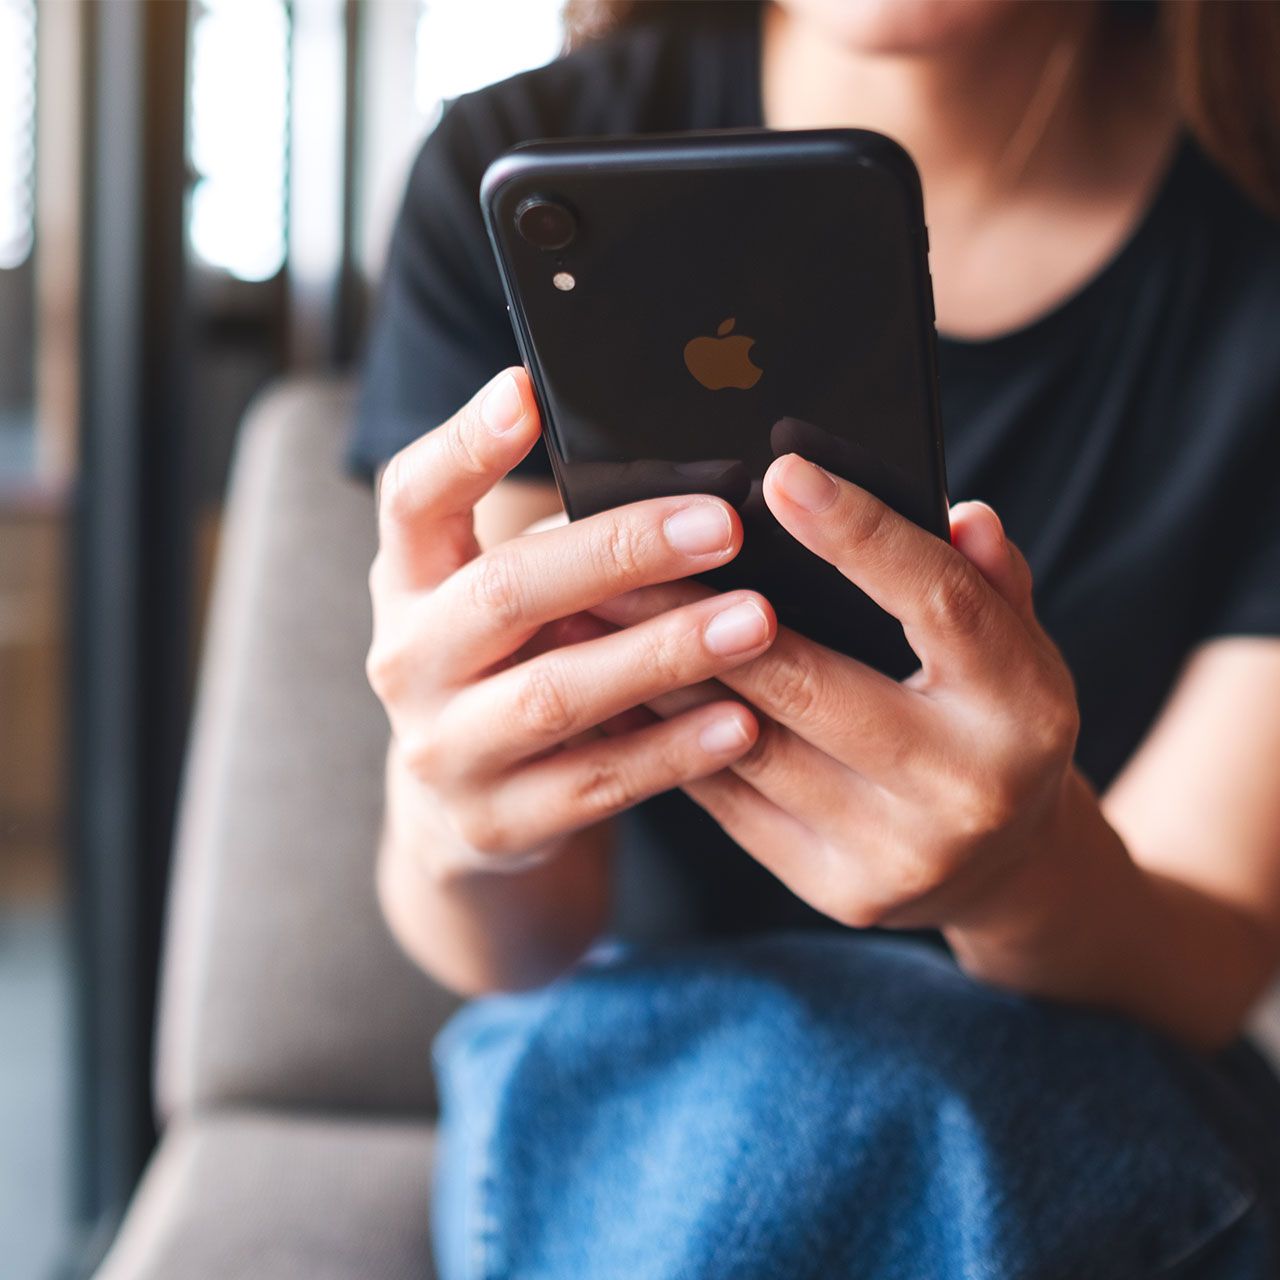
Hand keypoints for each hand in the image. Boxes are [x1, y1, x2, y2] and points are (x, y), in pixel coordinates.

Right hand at [366, 368, 782, 880]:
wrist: (462, 810)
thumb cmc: (509, 666)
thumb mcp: (505, 598)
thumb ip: (561, 548)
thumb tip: (695, 480)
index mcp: (407, 581)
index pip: (413, 498)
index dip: (465, 445)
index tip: (526, 391)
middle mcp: (407, 659)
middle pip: (502, 591)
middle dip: (617, 553)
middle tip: (722, 524)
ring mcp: (443, 750)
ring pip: (555, 695)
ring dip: (662, 654)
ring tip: (755, 622)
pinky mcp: (494, 824)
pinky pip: (595, 785)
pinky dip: (673, 751)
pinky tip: (743, 723)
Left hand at [593, 453, 1084, 938]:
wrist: (1000, 867)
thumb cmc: (991, 724)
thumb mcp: (1015, 648)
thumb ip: (986, 582)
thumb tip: (960, 514)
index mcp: (1025, 707)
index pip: (938, 603)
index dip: (860, 535)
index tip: (783, 474)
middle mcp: (967, 787)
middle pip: (812, 681)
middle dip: (704, 609)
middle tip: (630, 551)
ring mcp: (897, 851)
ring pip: (750, 743)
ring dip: (665, 674)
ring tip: (600, 614)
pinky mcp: (835, 888)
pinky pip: (731, 803)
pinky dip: (669, 741)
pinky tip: (621, 693)